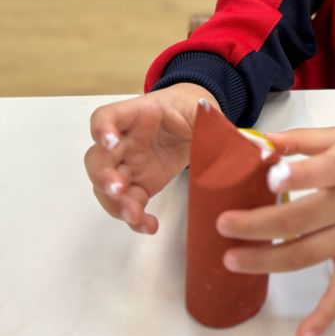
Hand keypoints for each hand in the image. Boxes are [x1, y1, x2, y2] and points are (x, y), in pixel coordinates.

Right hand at [85, 83, 217, 233]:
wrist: (195, 121)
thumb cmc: (192, 109)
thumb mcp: (202, 110)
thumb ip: (211, 122)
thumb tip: (237, 141)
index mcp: (138, 114)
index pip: (106, 117)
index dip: (102, 129)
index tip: (110, 142)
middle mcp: (125, 141)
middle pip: (97, 157)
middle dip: (102, 175)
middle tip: (117, 188)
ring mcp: (130, 165)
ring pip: (106, 186)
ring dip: (114, 202)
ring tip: (133, 215)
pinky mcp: (141, 185)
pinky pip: (129, 204)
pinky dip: (134, 218)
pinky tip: (148, 226)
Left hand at [216, 127, 334, 335]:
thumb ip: (301, 140)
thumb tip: (257, 142)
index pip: (324, 171)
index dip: (297, 175)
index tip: (269, 178)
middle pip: (303, 219)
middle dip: (260, 224)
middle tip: (224, 224)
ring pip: (309, 254)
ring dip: (269, 262)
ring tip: (233, 260)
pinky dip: (325, 316)